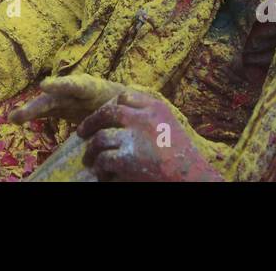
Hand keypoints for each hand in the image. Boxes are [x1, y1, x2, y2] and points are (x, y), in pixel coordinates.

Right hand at [10, 74, 126, 125]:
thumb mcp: (120, 103)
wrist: (118, 102)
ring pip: (46, 105)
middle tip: (17, 114)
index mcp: (91, 87)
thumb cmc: (120, 101)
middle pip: (53, 98)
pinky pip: (46, 111)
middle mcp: (73, 91)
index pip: (76, 85)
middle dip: (36, 107)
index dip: (60, 85)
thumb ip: (114, 107)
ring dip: (30, 112)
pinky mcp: (61, 107)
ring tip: (12, 117)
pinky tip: (16, 119)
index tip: (44, 86)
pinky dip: (32, 115)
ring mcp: (66, 98)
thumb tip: (111, 115)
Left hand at [77, 88, 219, 180]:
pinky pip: (103, 161)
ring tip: (89, 160)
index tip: (103, 114)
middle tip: (81, 132)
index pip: (125, 97)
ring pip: (100, 139)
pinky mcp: (127, 161)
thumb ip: (150, 117)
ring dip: (92, 152)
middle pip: (108, 112)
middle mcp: (143, 119)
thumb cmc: (184, 158)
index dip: (110, 105)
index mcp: (156, 108)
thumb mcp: (170, 126)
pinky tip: (103, 175)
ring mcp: (133, 139)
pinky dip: (100, 170)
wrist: (194, 180)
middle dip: (90, 122)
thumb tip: (121, 112)